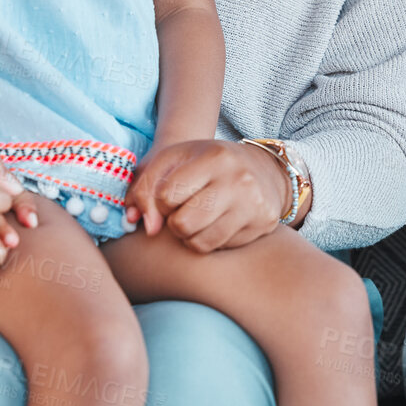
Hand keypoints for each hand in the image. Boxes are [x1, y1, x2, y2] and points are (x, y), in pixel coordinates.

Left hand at [122, 140, 286, 252]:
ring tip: (197, 219)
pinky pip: (220, 248)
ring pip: (200, 243)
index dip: (160, 201)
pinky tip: (216, 223)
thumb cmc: (206, 163)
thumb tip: (142, 225)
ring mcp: (253, 204)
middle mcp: (238, 180)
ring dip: (190, 236)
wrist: (261, 167)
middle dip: (174, 222)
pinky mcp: (263, 224)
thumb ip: (146, 187)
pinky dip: (211, 240)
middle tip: (183, 210)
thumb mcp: (174, 160)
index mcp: (214, 157)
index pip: (166, 196)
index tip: (170, 195)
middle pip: (182, 224)